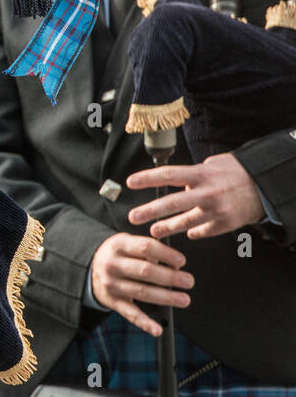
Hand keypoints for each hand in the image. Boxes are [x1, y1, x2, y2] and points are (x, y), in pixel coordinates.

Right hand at [90, 233, 192, 336]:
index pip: (145, 247)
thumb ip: (148, 249)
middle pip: (145, 271)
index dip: (166, 254)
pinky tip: (157, 329)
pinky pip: (130, 313)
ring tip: (184, 299)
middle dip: (170, 277)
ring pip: (142, 292)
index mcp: (118, 245)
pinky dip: (144, 323)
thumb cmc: (118, 255)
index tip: (182, 261)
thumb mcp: (127, 242)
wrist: (89, 268)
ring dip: (166, 297)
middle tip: (189, 281)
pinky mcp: (112, 301)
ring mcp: (111, 284)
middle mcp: (112, 264)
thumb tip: (174, 265)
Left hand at [126, 153, 265, 239]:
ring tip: (153, 230)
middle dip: (150, 211)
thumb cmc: (236, 173)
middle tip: (133, 216)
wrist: (265, 188)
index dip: (148, 178)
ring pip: (186, 223)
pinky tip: (187, 231)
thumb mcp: (213, 164)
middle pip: (173, 203)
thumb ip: (192, 174)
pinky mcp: (224, 225)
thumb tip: (175, 182)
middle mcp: (207, 193)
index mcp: (202, 175)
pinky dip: (193, 231)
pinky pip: (202, 231)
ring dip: (167, 227)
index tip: (130, 182)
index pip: (169, 175)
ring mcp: (216, 211)